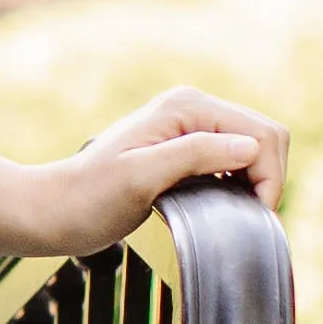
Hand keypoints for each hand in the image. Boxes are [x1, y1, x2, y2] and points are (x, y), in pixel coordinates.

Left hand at [9, 88, 288, 256]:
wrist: (54, 210)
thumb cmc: (89, 199)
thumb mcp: (140, 178)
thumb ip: (194, 156)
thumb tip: (250, 148)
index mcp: (187, 107)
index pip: (261, 134)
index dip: (267, 177)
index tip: (251, 215)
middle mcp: (193, 107)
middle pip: (266, 136)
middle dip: (268, 178)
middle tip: (248, 217)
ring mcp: (190, 126)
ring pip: (256, 148)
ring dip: (256, 181)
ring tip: (235, 213)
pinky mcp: (186, 148)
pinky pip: (236, 159)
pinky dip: (242, 183)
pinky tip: (224, 204)